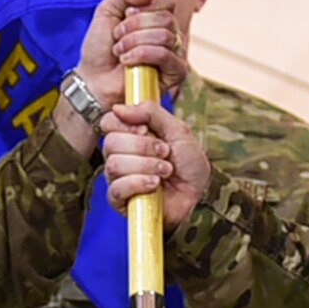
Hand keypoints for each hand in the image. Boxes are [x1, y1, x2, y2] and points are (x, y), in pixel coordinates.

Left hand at [79, 0, 183, 109]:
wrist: (93, 78)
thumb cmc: (101, 47)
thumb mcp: (107, 10)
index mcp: (158, 16)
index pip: (168, 0)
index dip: (145, 5)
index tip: (125, 15)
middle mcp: (170, 33)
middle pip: (166, 18)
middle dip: (134, 26)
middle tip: (118, 36)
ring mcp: (175, 53)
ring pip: (164, 36)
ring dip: (134, 42)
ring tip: (119, 51)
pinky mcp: (175, 73)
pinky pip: (166, 55)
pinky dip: (142, 55)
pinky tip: (127, 61)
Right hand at [101, 102, 210, 230]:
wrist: (200, 194)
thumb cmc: (189, 164)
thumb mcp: (177, 130)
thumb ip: (151, 113)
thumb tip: (119, 107)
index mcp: (130, 135)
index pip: (108, 122)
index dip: (125, 124)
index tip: (145, 130)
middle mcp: (120, 155)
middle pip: (111, 143)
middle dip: (143, 147)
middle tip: (165, 152)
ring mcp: (118, 178)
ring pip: (114, 165)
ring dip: (145, 165)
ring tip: (165, 170)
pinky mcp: (119, 200)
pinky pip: (116, 188)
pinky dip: (138, 183)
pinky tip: (154, 184)